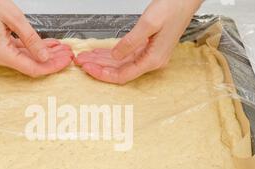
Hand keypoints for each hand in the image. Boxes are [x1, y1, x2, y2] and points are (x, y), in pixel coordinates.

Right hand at [0, 0, 73, 76]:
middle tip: (67, 55)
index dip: (50, 66)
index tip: (64, 62)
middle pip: (29, 65)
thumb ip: (31, 40)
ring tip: (60, 49)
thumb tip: (45, 56)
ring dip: (43, 54)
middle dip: (50, 60)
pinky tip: (46, 45)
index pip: (31, 68)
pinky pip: (17, 52)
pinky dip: (32, 49)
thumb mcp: (14, 18)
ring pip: (25, 59)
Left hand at [75, 0, 202, 83]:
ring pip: (121, 63)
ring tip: (86, 57)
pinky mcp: (148, 47)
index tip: (89, 68)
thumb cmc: (173, 8)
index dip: (103, 73)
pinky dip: (111, 53)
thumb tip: (115, 56)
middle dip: (99, 66)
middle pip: (120, 70)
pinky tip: (100, 52)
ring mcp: (150, 55)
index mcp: (153, 59)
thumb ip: (131, 42)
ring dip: (103, 60)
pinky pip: (126, 55)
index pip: (122, 74)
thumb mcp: (148, 24)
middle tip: (81, 61)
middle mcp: (151, 61)